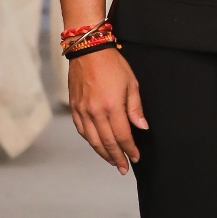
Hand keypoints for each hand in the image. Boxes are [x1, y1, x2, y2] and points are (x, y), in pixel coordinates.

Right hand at [69, 46, 147, 173]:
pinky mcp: (75, 107)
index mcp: (112, 106)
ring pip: (93, 140)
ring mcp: (83, 110)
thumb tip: (142, 127)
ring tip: (112, 161)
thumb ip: (135, 108)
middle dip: (117, 157)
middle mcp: (95, 112)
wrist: (88, 50)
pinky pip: (82, 130)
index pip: (123, 135)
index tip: (136, 157)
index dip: (130, 149)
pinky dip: (90, 141)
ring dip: (103, 153)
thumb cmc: (113, 64)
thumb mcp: (131, 83)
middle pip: (107, 142)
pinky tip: (97, 145)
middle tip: (124, 168)